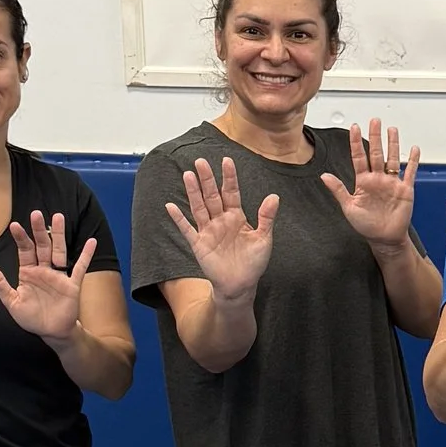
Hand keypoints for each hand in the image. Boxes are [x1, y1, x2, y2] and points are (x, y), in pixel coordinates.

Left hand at [0, 209, 96, 342]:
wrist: (51, 332)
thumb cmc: (32, 317)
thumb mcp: (11, 301)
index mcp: (28, 272)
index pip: (24, 250)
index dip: (20, 238)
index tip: (14, 226)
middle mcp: (44, 270)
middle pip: (42, 246)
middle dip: (39, 230)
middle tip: (36, 214)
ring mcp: (59, 276)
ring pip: (59, 251)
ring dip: (59, 235)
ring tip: (59, 217)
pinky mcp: (72, 285)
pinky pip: (80, 268)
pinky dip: (86, 255)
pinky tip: (92, 242)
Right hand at [166, 157, 278, 306]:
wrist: (241, 285)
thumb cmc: (253, 262)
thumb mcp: (264, 239)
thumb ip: (267, 218)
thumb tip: (274, 196)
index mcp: (236, 216)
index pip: (231, 192)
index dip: (229, 177)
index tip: (227, 161)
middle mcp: (220, 220)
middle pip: (212, 195)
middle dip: (207, 179)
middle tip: (201, 161)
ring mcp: (208, 231)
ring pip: (199, 207)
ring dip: (193, 192)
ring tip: (188, 175)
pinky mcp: (199, 244)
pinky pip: (187, 229)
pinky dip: (179, 218)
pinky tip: (170, 206)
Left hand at [322, 119, 420, 249]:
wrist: (384, 239)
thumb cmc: (367, 226)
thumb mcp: (348, 208)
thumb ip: (338, 190)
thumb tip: (325, 176)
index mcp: (363, 182)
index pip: (358, 157)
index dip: (356, 142)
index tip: (354, 127)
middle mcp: (377, 179)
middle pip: (376, 153)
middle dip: (375, 136)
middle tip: (374, 121)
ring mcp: (391, 183)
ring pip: (392, 159)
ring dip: (392, 144)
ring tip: (392, 129)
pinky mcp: (404, 190)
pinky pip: (409, 172)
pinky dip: (413, 161)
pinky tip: (414, 149)